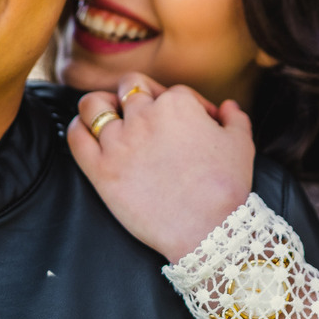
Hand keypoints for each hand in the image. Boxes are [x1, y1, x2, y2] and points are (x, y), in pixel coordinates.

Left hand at [68, 74, 253, 263]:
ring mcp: (119, 141)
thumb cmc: (227, 187)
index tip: (192, 128)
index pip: (174, 91)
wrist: (208, 230)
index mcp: (177, 104)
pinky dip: (78, 128)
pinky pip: (76, 136)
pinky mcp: (100, 169)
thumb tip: (227, 106)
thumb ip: (235, 117)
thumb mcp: (241, 145)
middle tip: (146, 116)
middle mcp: (144, 115)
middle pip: (130, 87)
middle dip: (138, 96)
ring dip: (101, 106)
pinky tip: (86, 132)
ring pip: (94, 104)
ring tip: (108, 117)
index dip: (185, 107)